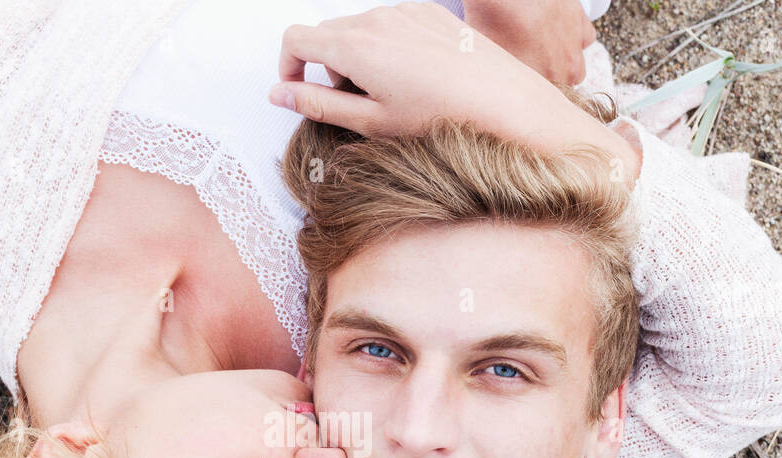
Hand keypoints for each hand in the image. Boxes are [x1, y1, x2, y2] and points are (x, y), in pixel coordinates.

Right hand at [271, 3, 625, 167]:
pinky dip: (386, 48)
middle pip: (327, 33)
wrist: (503, 103)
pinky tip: (413, 79)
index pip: (295, 38)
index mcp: (354, 45)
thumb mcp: (370, 122)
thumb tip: (278, 94)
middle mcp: (376, 18)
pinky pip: (390, 24)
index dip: (288, 67)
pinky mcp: (428, 12)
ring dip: (357, 59)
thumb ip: (317, 105)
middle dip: (327, 68)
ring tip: (388, 96)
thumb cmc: (439, 118)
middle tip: (354, 106)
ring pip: (359, 29)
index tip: (300, 93)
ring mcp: (404, 11)